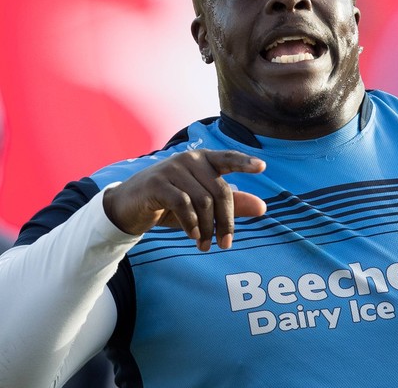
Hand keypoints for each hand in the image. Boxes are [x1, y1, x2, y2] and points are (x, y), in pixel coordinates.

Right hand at [102, 149, 266, 250]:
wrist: (127, 207)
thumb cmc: (169, 203)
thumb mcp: (202, 205)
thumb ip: (232, 204)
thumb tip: (263, 208)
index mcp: (204, 160)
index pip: (228, 158)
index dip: (245, 162)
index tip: (262, 167)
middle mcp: (190, 159)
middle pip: (220, 191)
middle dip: (225, 221)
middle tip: (225, 244)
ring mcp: (172, 169)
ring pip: (203, 201)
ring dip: (207, 228)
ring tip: (205, 245)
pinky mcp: (157, 183)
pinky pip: (183, 205)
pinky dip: (191, 224)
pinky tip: (193, 236)